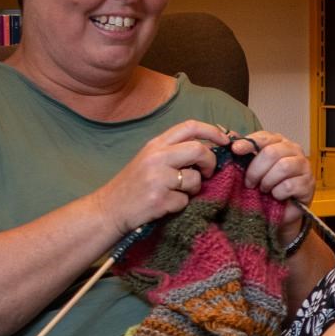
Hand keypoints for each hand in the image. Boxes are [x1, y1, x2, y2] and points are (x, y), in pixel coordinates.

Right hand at [93, 119, 231, 234]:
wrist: (109, 209)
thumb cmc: (134, 185)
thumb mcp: (150, 159)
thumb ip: (175, 151)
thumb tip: (210, 148)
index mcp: (155, 145)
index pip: (190, 126)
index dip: (213, 131)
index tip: (226, 141)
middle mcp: (156, 157)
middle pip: (199, 149)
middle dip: (211, 162)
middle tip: (207, 173)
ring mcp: (157, 178)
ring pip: (195, 178)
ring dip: (194, 188)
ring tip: (177, 192)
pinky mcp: (159, 199)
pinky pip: (185, 200)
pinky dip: (181, 204)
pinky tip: (165, 204)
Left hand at [227, 129, 315, 236]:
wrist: (281, 210)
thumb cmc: (267, 186)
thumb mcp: (253, 168)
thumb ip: (244, 153)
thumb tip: (231, 138)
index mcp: (279, 143)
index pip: (265, 137)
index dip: (249, 143)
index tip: (236, 150)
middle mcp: (294, 150)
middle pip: (272, 152)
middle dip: (256, 169)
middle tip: (250, 183)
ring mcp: (304, 166)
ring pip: (283, 167)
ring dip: (268, 181)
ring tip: (264, 189)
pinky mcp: (308, 184)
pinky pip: (289, 185)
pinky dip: (277, 193)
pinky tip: (276, 196)